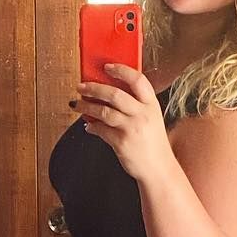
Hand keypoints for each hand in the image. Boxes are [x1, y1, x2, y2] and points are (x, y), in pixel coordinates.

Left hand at [78, 66, 174, 183]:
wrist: (159, 169)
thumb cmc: (153, 144)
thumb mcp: (151, 119)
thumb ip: (136, 105)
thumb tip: (108, 93)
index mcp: (151, 105)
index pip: (137, 80)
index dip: (121, 70)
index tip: (107, 66)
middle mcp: (142, 114)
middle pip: (114, 93)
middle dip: (93, 88)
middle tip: (81, 87)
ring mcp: (132, 128)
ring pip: (103, 111)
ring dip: (86, 107)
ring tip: (77, 105)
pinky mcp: (121, 142)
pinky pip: (100, 130)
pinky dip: (92, 127)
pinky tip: (89, 126)